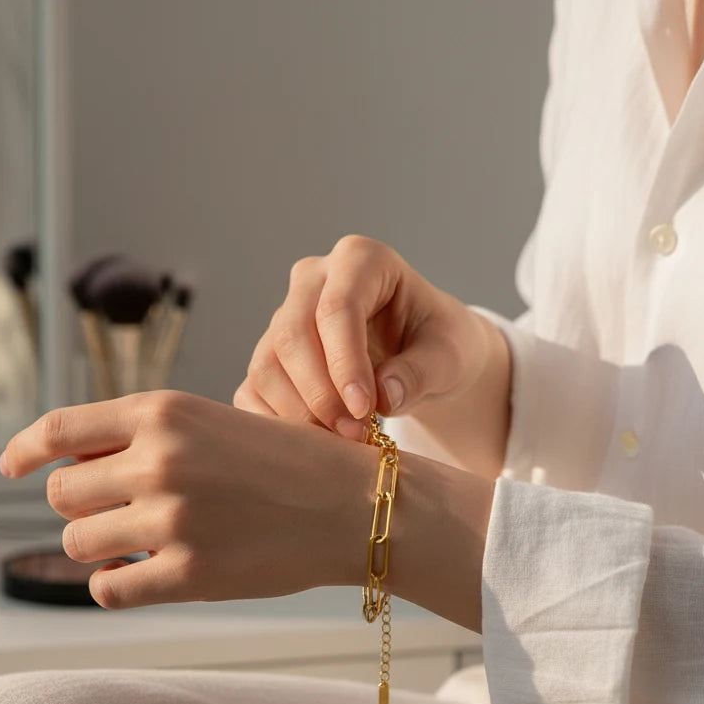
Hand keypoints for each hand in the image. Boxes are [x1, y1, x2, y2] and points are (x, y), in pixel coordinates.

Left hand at [0, 390, 379, 608]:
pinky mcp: (187, 575)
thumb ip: (142, 438)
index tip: (10, 467)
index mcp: (162, 412)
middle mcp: (159, 460)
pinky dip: (115, 586)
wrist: (352, 505)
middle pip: (61, 494)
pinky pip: (107, 590)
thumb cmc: (283, 462)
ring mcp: (171, 519)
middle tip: (115, 514)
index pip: (59, 430)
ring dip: (98, 547)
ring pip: (77, 543)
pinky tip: (142, 577)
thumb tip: (66, 467)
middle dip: (79, 507)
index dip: (22, 450)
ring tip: (137, 544)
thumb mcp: (213, 423)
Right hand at [234, 235, 509, 477]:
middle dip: (320, 394)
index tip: (364, 411)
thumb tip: (383, 395)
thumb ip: (421, 372)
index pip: (337, 308)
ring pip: (267, 366)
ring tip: (341, 443)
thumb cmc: (439, 344)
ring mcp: (284, 317)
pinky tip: (313, 444)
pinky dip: (277, 424)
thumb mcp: (449, 355)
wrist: (425, 357)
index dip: (345, 364)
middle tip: (355, 435)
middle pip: (292, 336)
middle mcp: (313, 280)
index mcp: (361, 260)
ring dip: (298, 413)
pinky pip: (253, 391)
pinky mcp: (270, 357)